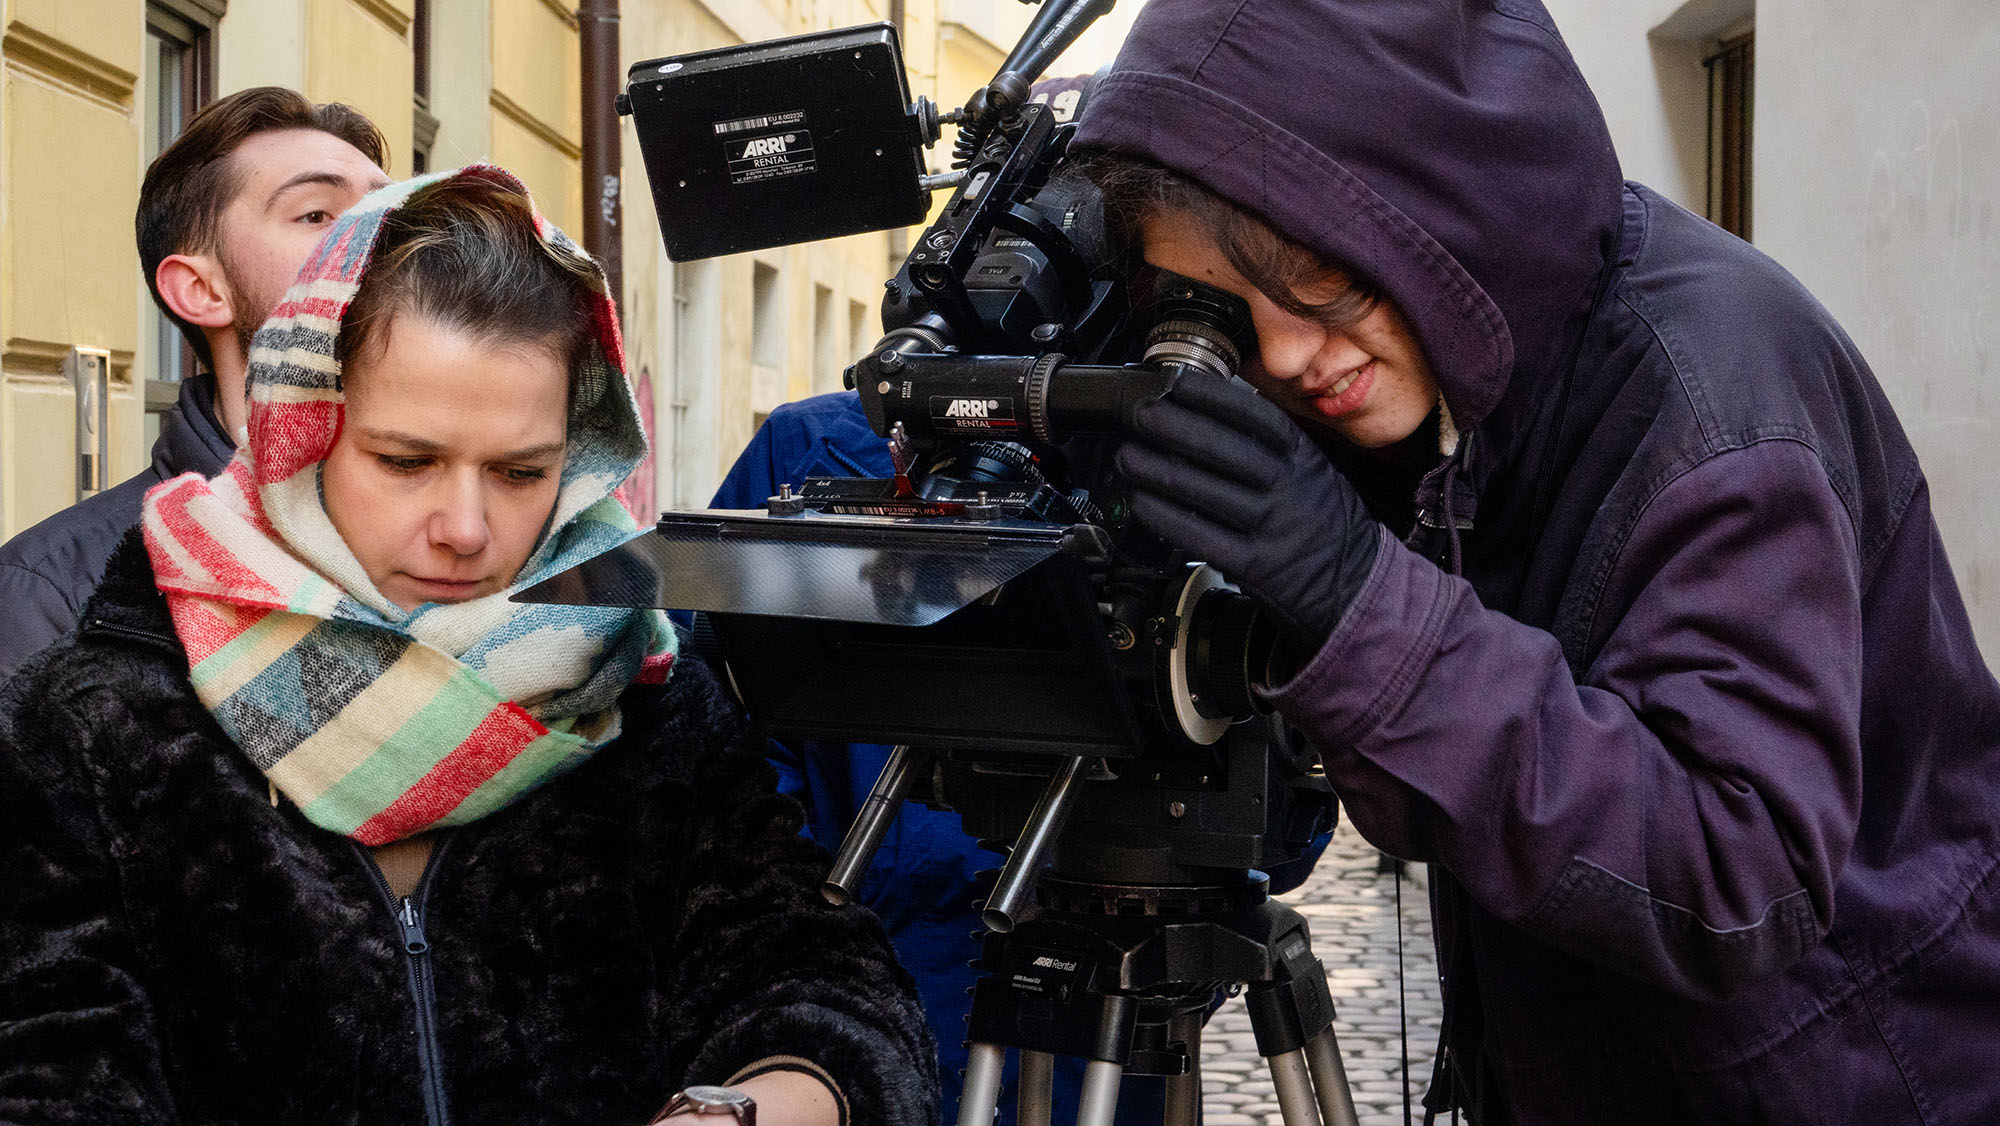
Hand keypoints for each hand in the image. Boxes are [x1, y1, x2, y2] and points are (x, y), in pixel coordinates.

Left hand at [1116, 369, 1379, 647]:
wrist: (1357, 583)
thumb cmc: (1326, 522)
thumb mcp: (1314, 471)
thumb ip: (1274, 446)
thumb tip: (1213, 411)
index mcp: (1304, 458)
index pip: (1256, 417)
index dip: (1213, 397)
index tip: (1177, 382)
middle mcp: (1290, 487)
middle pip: (1225, 449)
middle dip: (1175, 428)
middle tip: (1140, 415)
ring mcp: (1273, 526)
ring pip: (1207, 491)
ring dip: (1158, 471)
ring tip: (1128, 456)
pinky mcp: (1257, 565)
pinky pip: (1203, 536)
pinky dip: (1167, 518)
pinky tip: (1142, 502)